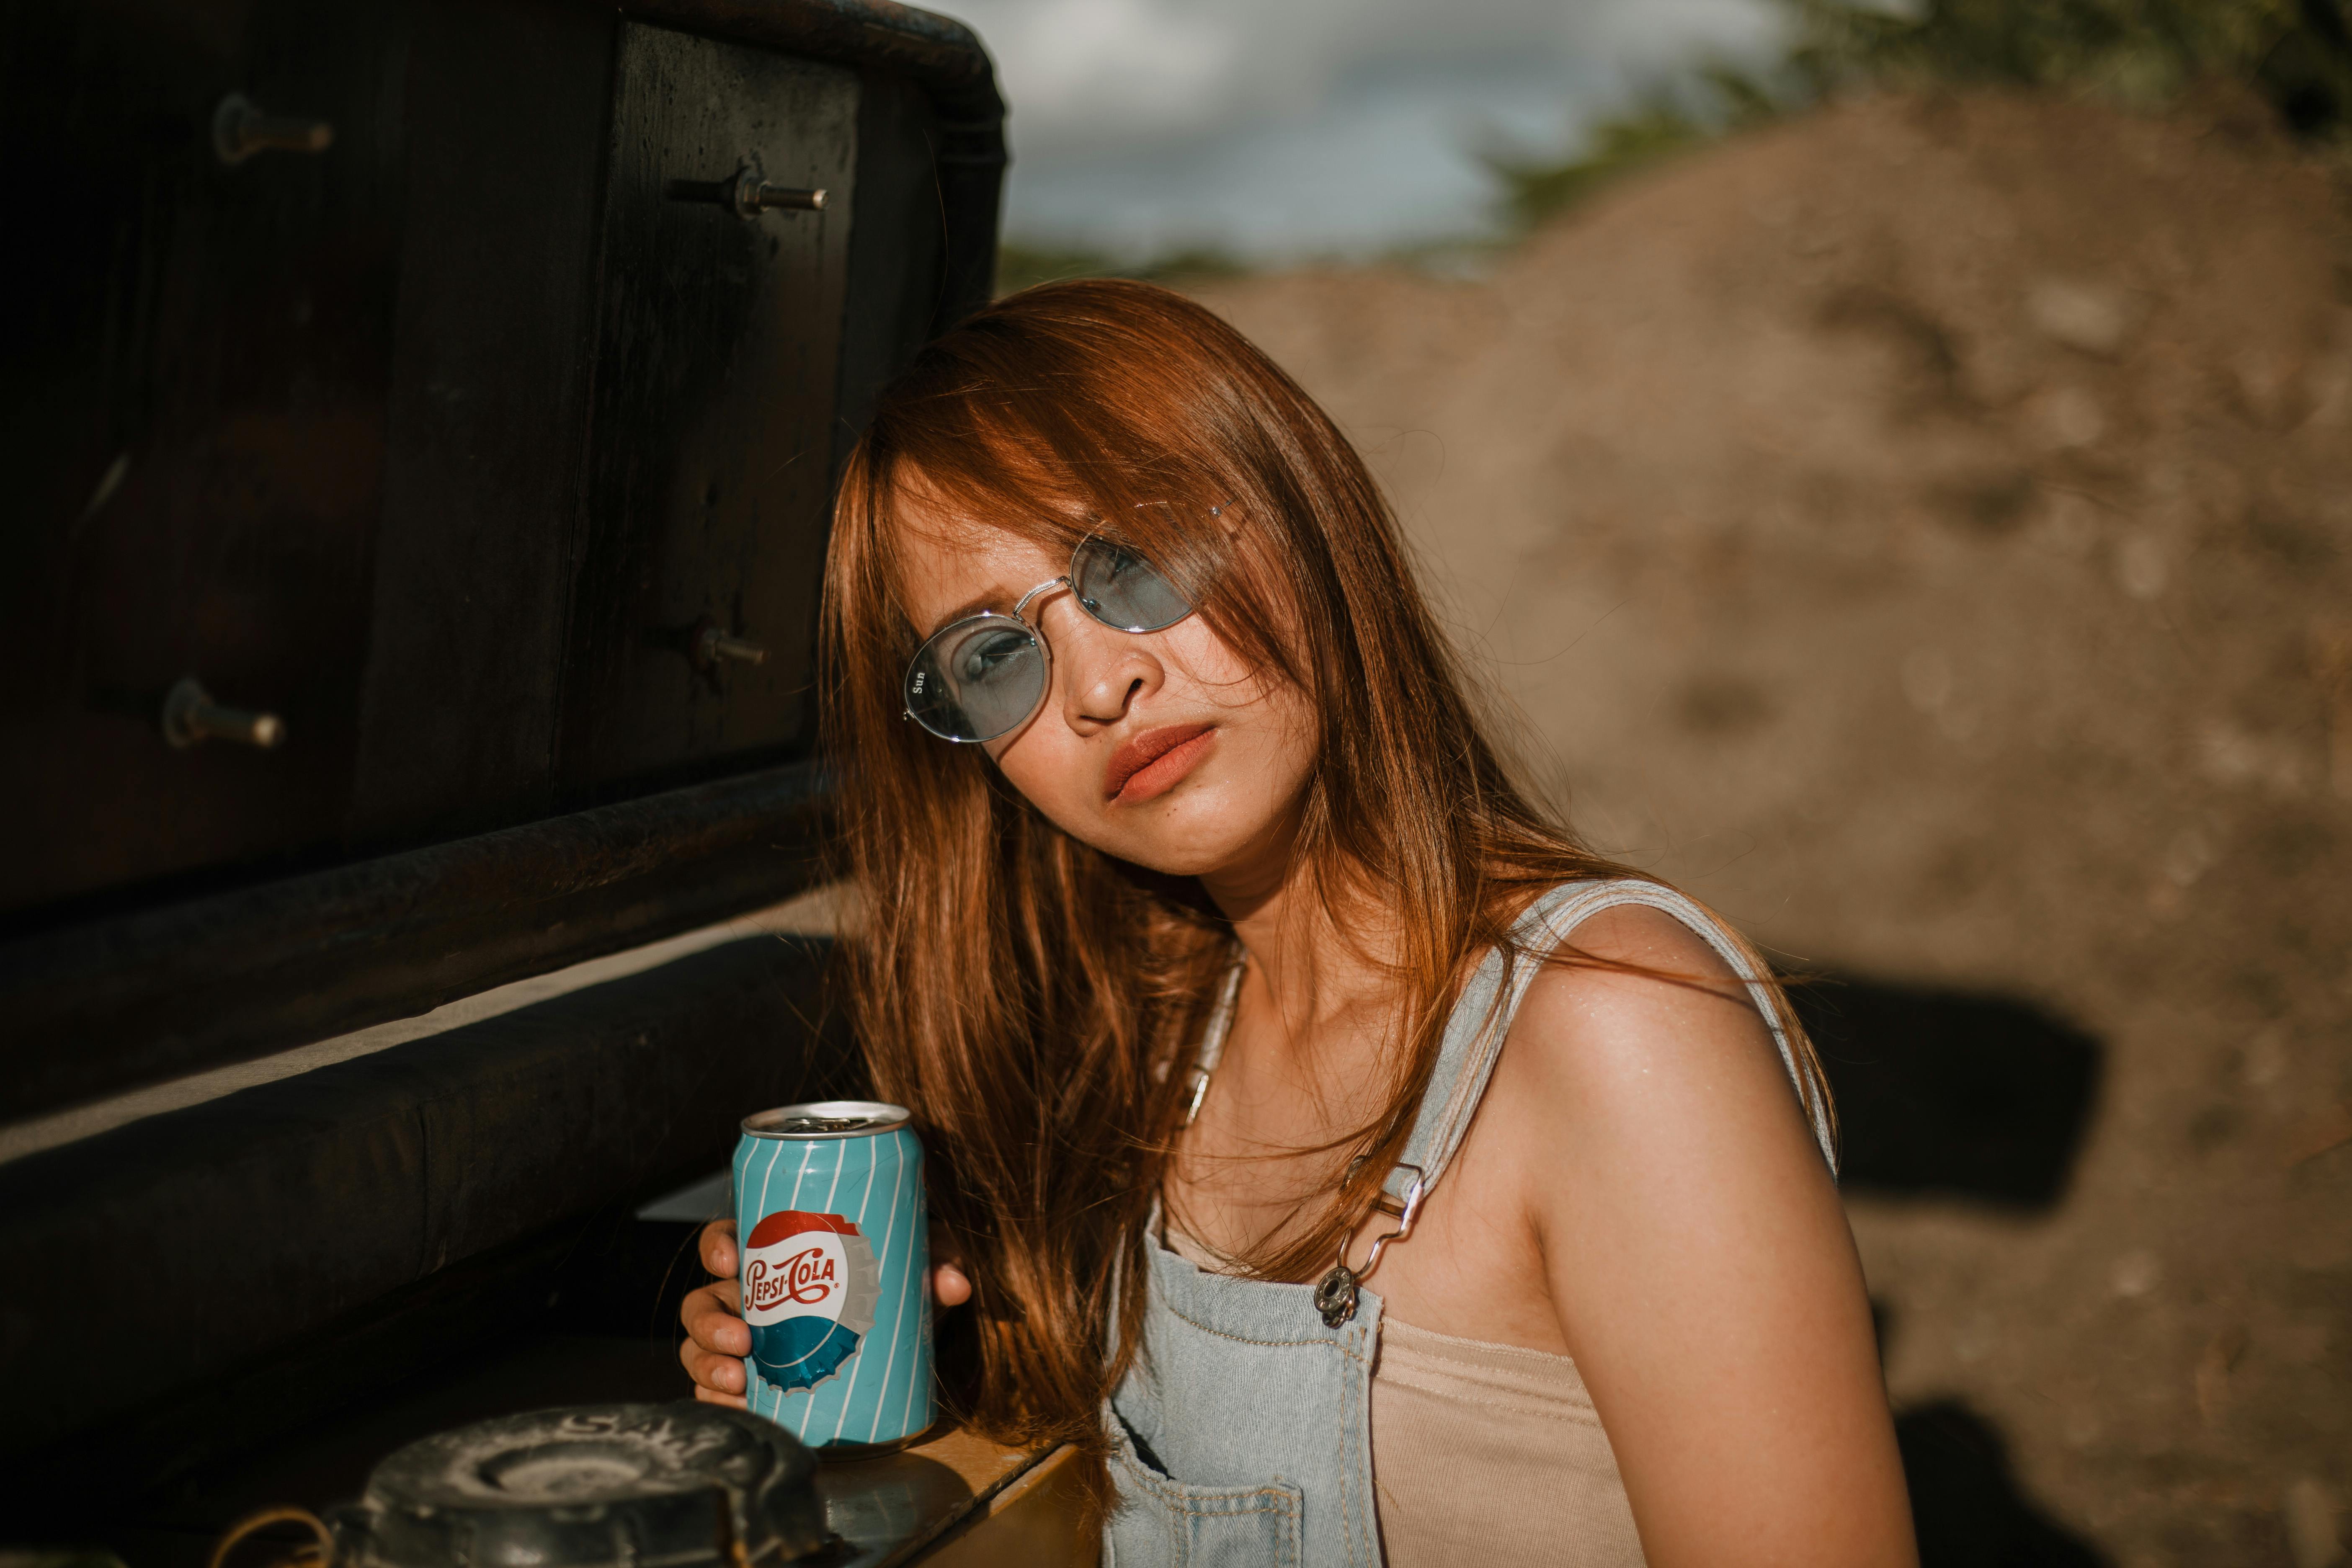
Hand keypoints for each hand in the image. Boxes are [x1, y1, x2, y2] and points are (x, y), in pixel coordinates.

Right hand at [679, 1217, 971, 1404]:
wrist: (900, 1335)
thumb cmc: (894, 1284)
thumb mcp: (915, 1264)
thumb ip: (938, 1262)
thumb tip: (956, 1283)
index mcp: (775, 1258)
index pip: (727, 1239)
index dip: (717, 1245)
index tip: (730, 1258)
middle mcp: (751, 1298)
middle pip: (704, 1301)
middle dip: (711, 1322)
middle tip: (742, 1339)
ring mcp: (746, 1342)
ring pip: (700, 1347)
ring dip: (708, 1365)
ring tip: (738, 1382)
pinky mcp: (754, 1381)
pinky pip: (715, 1391)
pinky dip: (716, 1401)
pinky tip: (735, 1410)